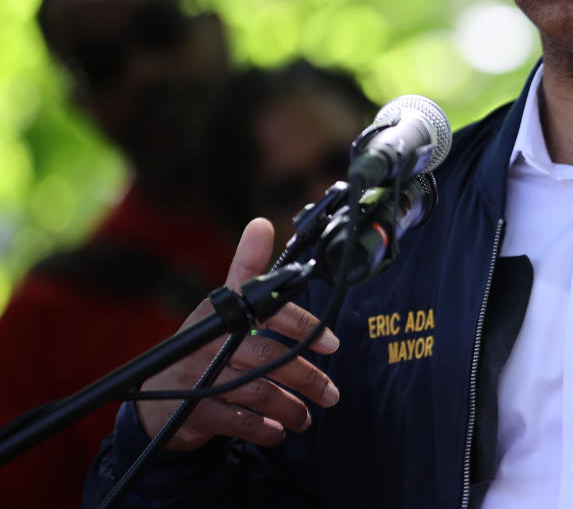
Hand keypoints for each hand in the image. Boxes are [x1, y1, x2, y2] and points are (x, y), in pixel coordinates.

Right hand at [135, 218, 340, 450]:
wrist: (157, 398)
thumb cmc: (203, 343)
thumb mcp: (222, 305)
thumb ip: (247, 268)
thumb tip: (260, 223)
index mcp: (221, 312)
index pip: (265, 310)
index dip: (301, 323)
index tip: (333, 342)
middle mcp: (209, 342)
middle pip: (269, 358)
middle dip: (307, 378)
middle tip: (331, 394)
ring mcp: (200, 377)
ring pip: (258, 392)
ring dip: (291, 408)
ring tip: (308, 418)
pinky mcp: (194, 411)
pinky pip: (239, 422)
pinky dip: (264, 429)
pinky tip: (279, 431)